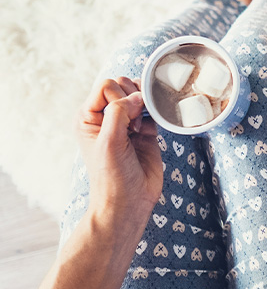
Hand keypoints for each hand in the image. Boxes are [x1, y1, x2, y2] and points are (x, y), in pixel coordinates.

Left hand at [76, 77, 161, 237]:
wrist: (130, 201)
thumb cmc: (112, 177)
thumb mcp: (109, 142)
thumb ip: (119, 113)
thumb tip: (138, 95)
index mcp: (88, 118)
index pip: (105, 86)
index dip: (119, 96)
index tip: (124, 120)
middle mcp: (106, 118)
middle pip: (123, 86)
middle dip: (133, 99)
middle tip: (133, 125)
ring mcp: (126, 124)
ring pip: (139, 95)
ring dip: (145, 106)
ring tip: (140, 127)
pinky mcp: (145, 132)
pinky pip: (153, 110)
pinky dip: (156, 114)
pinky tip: (150, 129)